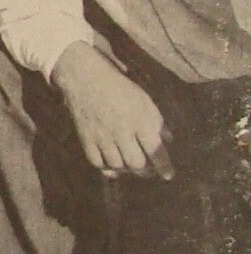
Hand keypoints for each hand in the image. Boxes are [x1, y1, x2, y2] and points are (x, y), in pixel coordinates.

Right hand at [52, 42, 173, 180]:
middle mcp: (121, 130)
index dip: (164, 166)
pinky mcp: (86, 138)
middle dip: (146, 171)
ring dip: (127, 169)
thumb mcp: (144, 100)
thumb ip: (157, 121)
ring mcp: (102, 136)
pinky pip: (97, 162)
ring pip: (117, 165)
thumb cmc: (119, 88)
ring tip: (131, 167)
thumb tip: (168, 141)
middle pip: (136, 163)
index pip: (155, 150)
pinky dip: (106, 168)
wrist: (86, 78)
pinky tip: (112, 166)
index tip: (168, 175)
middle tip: (148, 170)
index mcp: (139, 119)